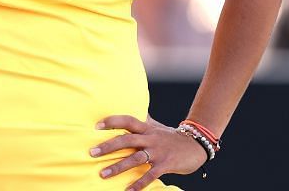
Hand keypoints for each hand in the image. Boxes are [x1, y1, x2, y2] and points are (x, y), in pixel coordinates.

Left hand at [91, 115, 207, 189]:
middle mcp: (150, 138)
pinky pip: (150, 175)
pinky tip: (128, 190)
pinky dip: (139, 183)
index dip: (112, 121)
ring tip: (103, 174)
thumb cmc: (170, 136)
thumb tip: (128, 107)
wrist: (196, 145)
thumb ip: (141, 120)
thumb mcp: (155, 126)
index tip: (96, 126)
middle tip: (92, 152)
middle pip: (127, 140)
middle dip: (108, 146)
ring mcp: (158, 152)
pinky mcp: (166, 165)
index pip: (127, 121)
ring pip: (135, 159)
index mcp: (146, 128)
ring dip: (118, 167)